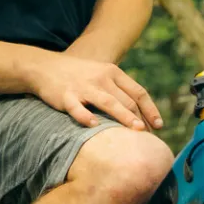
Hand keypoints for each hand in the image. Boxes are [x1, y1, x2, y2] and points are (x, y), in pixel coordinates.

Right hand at [28, 52, 163, 131]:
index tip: (159, 125)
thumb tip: (139, 112)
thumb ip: (118, 89)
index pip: (138, 92)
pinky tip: (94, 126)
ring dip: (124, 117)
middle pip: (126, 100)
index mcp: (112, 72)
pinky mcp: (66, 95)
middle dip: (140, 118)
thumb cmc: (76, 75)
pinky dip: (86, 117)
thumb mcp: (100, 74)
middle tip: (148, 136)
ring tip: (136, 130)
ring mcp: (83, 86)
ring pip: (108, 102)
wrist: (44, 67)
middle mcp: (101, 78)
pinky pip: (78, 108)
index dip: (150, 109)